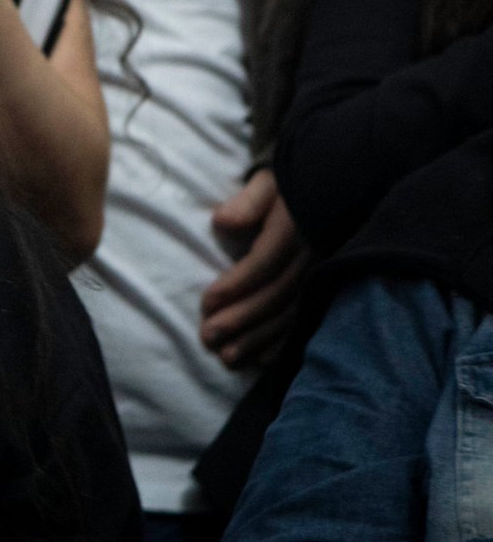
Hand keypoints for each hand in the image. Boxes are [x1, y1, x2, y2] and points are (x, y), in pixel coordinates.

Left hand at [201, 169, 309, 368]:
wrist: (336, 183)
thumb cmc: (289, 184)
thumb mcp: (268, 182)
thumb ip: (248, 201)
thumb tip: (222, 222)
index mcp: (296, 229)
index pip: (264, 262)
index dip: (236, 284)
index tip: (206, 303)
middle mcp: (314, 255)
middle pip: (277, 294)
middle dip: (242, 320)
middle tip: (208, 338)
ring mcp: (324, 274)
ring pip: (291, 313)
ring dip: (259, 338)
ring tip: (227, 357)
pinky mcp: (329, 288)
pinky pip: (308, 320)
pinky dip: (284, 342)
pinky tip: (261, 359)